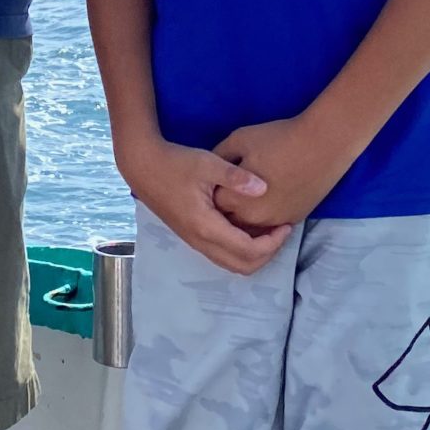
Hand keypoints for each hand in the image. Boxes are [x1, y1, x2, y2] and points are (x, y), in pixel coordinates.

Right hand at [121, 137, 291, 275]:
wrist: (143, 165)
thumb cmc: (175, 162)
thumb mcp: (208, 163)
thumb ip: (236, 176)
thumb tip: (264, 187)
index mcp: (206, 226)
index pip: (248, 250)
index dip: (272, 243)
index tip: (286, 225)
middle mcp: (200, 241)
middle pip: (242, 266)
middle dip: (267, 254)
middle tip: (282, 231)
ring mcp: (194, 241)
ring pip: (231, 264)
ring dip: (254, 254)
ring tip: (269, 230)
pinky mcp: (192, 236)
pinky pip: (221, 255)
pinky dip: (240, 250)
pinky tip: (248, 226)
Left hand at [212, 116, 350, 233]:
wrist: (323, 142)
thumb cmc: (279, 138)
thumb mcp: (239, 139)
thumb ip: (219, 158)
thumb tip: (212, 170)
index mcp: (237, 200)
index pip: (213, 206)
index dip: (212, 192)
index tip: (215, 180)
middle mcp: (254, 218)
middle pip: (230, 222)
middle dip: (227, 208)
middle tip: (229, 187)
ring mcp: (276, 222)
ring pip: (251, 229)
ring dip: (245, 216)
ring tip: (246, 194)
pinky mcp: (294, 220)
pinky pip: (271, 227)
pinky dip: (265, 218)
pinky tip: (265, 198)